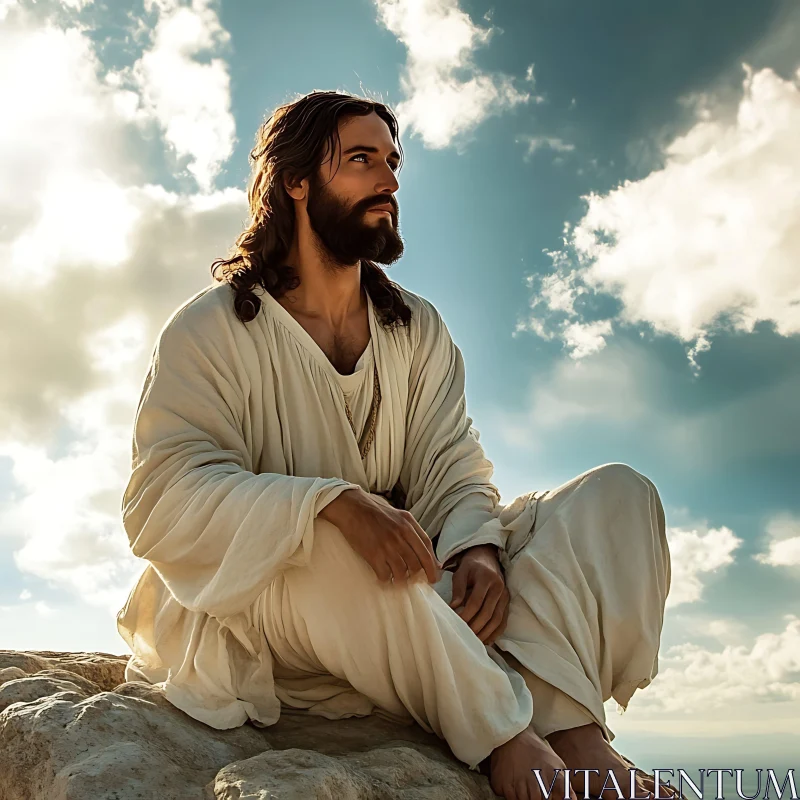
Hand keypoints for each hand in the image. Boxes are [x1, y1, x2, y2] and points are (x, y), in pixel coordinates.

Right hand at [319, 488, 442, 585]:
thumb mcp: (398, 515)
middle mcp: (401, 536)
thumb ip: (412, 530)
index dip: (432, 566)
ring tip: (397, 580)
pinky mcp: (374, 555)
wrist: (351, 508)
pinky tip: (384, 578)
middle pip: (416, 564)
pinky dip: (386, 580)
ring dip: (401, 580)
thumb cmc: (374, 510)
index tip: (434, 577)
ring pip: (403, 573)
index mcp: (408, 524)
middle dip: (417, 577)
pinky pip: (385, 575)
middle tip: (413, 581)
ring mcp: (388, 546)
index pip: (427, 549)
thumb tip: (424, 549)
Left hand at [449, 545, 508, 644]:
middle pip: (488, 613)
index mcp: (486, 578)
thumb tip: (453, 608)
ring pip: (497, 620)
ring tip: (474, 642)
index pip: (476, 602)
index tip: (456, 623)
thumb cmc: (471, 566)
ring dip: (486, 633)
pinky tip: (486, 640)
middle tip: (464, 636)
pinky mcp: (508, 602)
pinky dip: (495, 632)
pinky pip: (503, 621)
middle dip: (475, 627)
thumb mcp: (461, 572)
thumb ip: (457, 589)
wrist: (487, 557)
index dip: (466, 615)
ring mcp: (505, 596)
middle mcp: (499, 587)